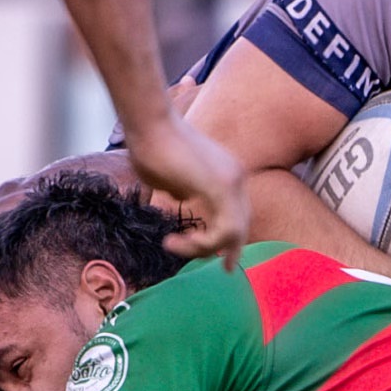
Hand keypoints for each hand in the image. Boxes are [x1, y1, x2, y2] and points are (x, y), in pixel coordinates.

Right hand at [120, 112, 251, 266]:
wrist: (148, 122)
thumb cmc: (150, 144)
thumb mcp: (172, 177)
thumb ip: (184, 191)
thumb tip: (185, 200)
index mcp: (229, 173)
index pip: (240, 214)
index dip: (233, 239)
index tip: (225, 260)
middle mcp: (237, 177)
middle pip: (242, 226)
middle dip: (230, 250)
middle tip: (224, 268)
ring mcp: (232, 181)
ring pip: (233, 233)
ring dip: (203, 248)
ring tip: (173, 245)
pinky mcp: (221, 187)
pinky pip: (223, 230)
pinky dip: (201, 244)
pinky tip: (174, 242)